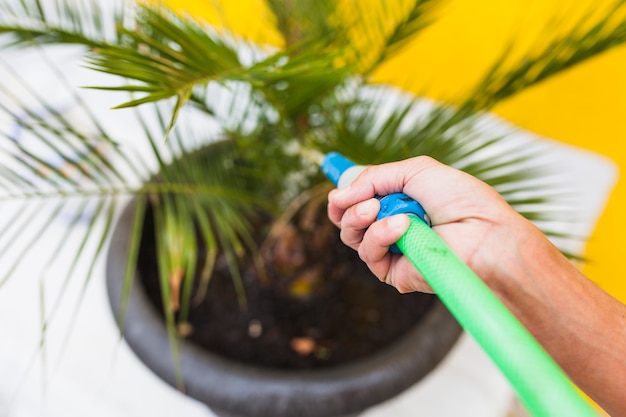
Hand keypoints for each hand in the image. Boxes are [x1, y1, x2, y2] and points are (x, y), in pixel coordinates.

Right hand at [327, 156, 534, 292]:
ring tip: (377, 209)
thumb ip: (375, 176)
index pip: (361, 198)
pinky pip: (368, 252)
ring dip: (359, 218)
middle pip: (347, 218)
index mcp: (401, 201)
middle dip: (346, 204)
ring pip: (351, 235)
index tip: (337, 185)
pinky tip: (399, 226)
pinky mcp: (393, 272)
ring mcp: (392, 250)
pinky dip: (378, 235)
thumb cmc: (462, 201)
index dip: (345, 193)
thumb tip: (340, 193)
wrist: (484, 233)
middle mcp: (393, 226)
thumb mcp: (416, 170)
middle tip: (359, 198)